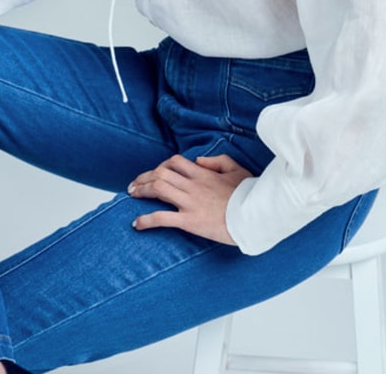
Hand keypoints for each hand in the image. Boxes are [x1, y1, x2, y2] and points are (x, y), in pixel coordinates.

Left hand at [128, 154, 252, 244]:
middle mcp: (192, 185)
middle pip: (161, 173)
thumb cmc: (248, 194)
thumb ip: (217, 161)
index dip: (161, 165)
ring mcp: (190, 202)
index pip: (174, 162)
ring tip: (131, 194)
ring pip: (158, 188)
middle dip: (144, 177)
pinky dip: (146, 220)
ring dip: (141, 190)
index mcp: (203, 174)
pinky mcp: (189, 220)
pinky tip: (137, 224)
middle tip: (134, 184)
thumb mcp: (236, 170)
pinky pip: (163, 218)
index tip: (155, 173)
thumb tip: (198, 161)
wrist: (254, 215)